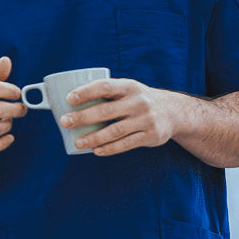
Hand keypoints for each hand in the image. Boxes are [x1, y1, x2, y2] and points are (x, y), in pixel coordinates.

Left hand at [61, 77, 175, 155]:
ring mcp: (145, 120)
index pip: (105, 87)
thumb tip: (67, 101)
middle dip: (83, 117)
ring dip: (94, 138)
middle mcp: (138, 102)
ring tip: (78, 142)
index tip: (69, 99)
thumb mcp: (127, 90)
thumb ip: (106, 94)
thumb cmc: (138, 100)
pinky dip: (110, 148)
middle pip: (106, 110)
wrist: (174, 112)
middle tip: (65, 122)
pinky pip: (126, 144)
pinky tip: (96, 151)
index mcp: (129, 87)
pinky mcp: (150, 136)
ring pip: (115, 130)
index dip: (86, 92)